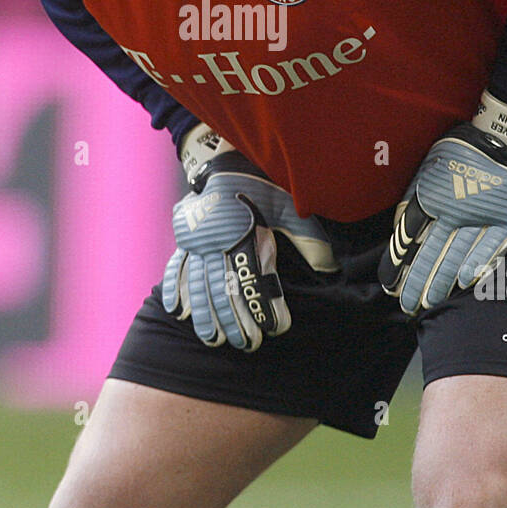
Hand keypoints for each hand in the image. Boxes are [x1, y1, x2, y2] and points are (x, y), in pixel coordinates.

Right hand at [162, 141, 337, 350]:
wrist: (229, 163)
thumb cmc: (264, 188)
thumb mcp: (290, 208)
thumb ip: (309, 239)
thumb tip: (331, 269)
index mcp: (247, 236)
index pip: (255, 280)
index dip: (265, 306)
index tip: (276, 328)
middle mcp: (219, 243)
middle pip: (225, 290)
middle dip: (237, 321)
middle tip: (249, 345)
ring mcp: (199, 243)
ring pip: (200, 285)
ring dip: (207, 315)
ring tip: (214, 341)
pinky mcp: (186, 240)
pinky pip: (177, 267)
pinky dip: (175, 290)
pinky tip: (179, 313)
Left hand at [378, 121, 506, 316]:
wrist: (502, 139)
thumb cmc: (459, 153)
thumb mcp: (429, 169)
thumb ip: (415, 198)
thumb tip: (400, 228)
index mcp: (432, 196)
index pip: (409, 236)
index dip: (398, 262)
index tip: (389, 284)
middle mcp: (453, 211)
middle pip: (431, 254)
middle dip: (417, 283)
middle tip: (408, 305)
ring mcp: (480, 217)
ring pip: (456, 256)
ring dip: (441, 282)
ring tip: (430, 302)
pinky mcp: (503, 220)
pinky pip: (488, 247)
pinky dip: (475, 265)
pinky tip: (462, 282)